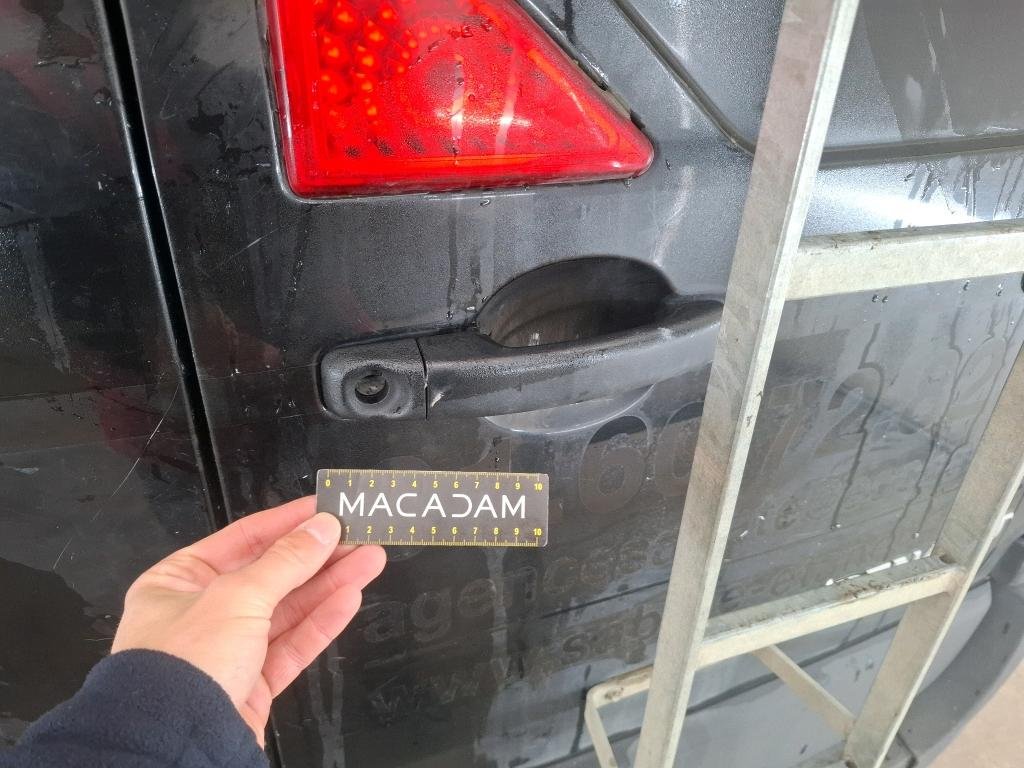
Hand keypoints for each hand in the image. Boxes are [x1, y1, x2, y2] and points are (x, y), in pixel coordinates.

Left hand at [111, 496, 384, 743]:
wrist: (175, 744)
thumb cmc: (187, 659)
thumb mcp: (237, 596)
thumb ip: (287, 561)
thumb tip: (324, 526)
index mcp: (178, 581)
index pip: (243, 539)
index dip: (288, 522)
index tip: (327, 508)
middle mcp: (200, 613)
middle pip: (271, 574)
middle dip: (318, 556)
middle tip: (360, 535)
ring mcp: (228, 650)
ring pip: (288, 609)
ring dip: (330, 585)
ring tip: (371, 561)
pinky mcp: (251, 684)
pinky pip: (291, 645)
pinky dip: (322, 622)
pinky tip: (351, 598)